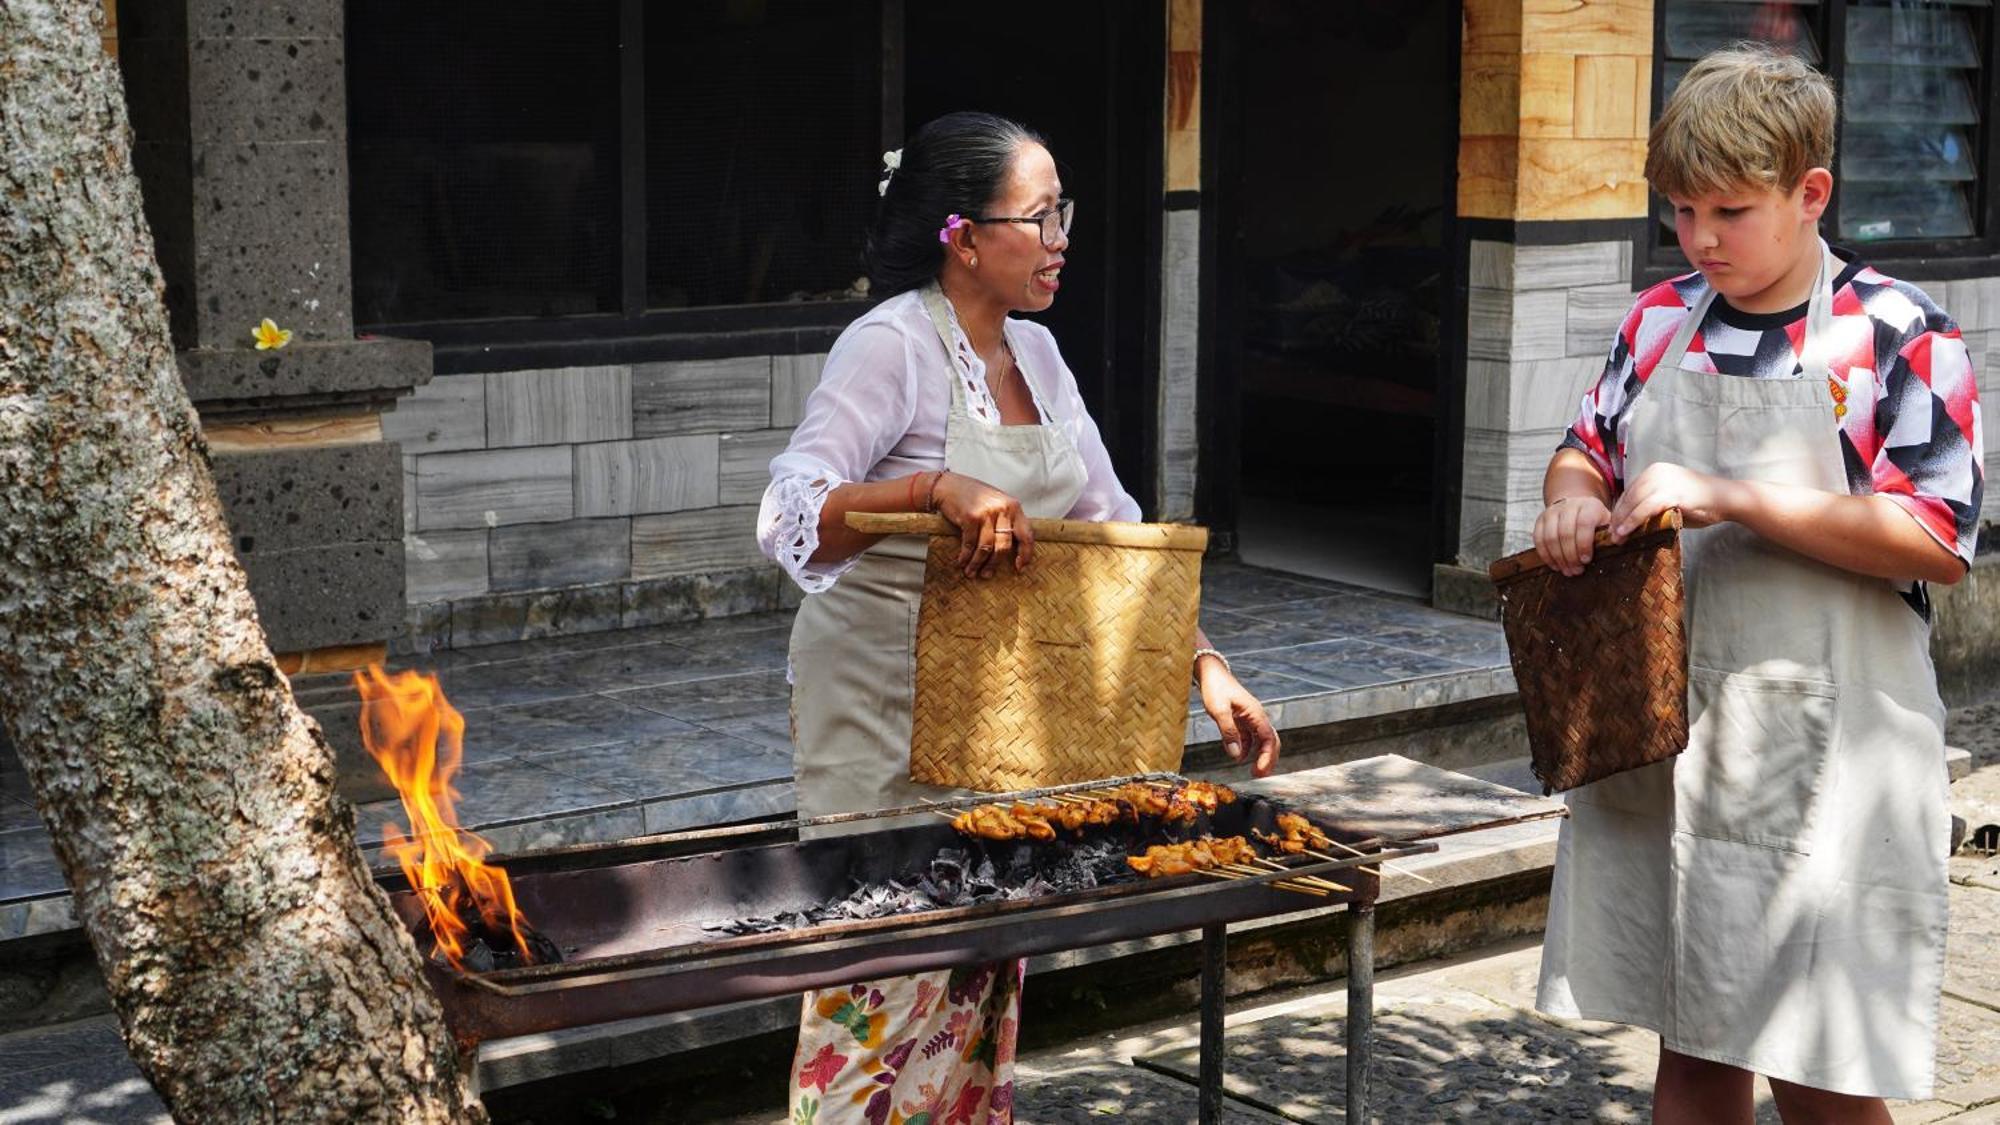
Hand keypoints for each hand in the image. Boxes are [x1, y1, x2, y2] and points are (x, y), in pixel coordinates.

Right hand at [932, 471, 1034, 577]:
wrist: (948, 486)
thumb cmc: (973, 496)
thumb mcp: (996, 503)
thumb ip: (1007, 520)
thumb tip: (1014, 548)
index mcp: (1014, 507)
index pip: (1026, 535)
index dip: (1026, 554)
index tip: (1020, 568)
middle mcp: (1003, 509)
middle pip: (1004, 546)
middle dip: (995, 564)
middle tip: (987, 575)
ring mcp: (986, 513)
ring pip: (986, 548)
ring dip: (977, 563)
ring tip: (972, 572)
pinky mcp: (970, 517)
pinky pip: (970, 544)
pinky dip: (965, 556)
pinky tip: (962, 562)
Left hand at [1197, 656, 1279, 776]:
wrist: (1210, 673)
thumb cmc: (1215, 688)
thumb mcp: (1219, 710)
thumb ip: (1228, 732)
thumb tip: (1236, 754)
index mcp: (1256, 714)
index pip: (1269, 739)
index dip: (1267, 757)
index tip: (1259, 772)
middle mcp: (1257, 716)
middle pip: (1271, 741)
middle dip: (1268, 759)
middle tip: (1260, 776)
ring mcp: (1251, 717)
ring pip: (1262, 739)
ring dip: (1260, 755)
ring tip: (1253, 771)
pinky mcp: (1242, 718)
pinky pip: (1250, 736)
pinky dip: (1248, 748)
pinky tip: (1238, 756)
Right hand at [1532, 494, 1612, 577]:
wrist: (1575, 505)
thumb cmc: (1594, 519)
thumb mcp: (1607, 521)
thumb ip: (1614, 531)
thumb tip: (1619, 541)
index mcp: (1589, 506)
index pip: (1583, 523)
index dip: (1584, 544)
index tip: (1586, 560)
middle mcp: (1568, 506)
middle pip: (1565, 533)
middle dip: (1570, 556)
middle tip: (1576, 571)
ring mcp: (1552, 512)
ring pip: (1550, 537)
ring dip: (1558, 558)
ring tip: (1567, 570)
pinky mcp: (1540, 520)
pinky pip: (1538, 539)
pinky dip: (1545, 555)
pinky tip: (1555, 565)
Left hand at [1608, 462, 1733, 541]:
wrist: (1727, 498)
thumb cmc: (1700, 502)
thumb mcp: (1670, 499)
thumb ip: (1651, 504)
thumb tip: (1630, 521)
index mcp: (1654, 471)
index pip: (1629, 492)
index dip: (1619, 511)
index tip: (1612, 528)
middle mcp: (1655, 472)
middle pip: (1628, 497)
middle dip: (1617, 518)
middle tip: (1610, 537)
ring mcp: (1664, 481)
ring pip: (1633, 502)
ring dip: (1621, 522)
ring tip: (1616, 539)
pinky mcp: (1671, 493)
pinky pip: (1645, 508)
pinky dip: (1632, 521)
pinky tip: (1625, 533)